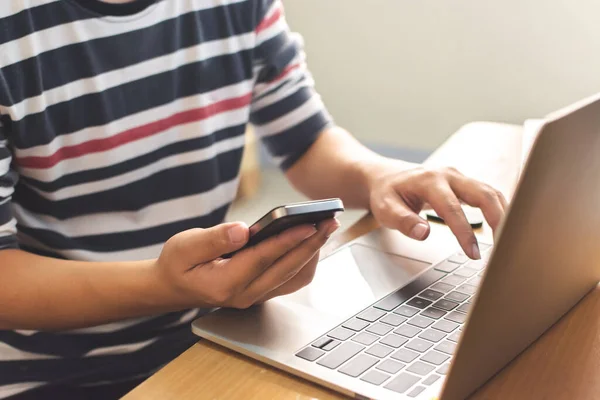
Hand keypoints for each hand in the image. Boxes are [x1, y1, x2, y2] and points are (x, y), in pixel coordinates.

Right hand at [153, 218, 339, 308]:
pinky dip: (305, 261)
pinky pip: (290, 280)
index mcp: (225, 283)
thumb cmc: (177, 264)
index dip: (288, 241)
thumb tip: (243, 230)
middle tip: (330, 222)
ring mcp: (255, 297)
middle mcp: (245, 294)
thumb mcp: (184, 246)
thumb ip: (214, 239)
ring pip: (294, 277)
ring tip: (325, 228)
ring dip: (312, 253)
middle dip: (311, 244)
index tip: (309, 225)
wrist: (171, 288)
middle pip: (287, 269)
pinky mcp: (261, 293)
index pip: (264, 259)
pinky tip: (311, 242)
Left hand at [368, 165, 506, 258]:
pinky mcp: (465, 184)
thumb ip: (403, 221)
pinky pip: (488, 194)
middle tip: (504, 247)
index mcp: (429, 181)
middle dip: (498, 219)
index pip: (452, 208)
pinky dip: (500, 210)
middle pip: (483, 193)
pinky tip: (504, 229)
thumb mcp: (385, 209)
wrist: (387, 178)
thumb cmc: (386, 194)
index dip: (464, 232)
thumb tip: (424, 233)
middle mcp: (448, 175)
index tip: (473, 254)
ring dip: (504, 215)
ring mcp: (459, 178)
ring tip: (508, 242)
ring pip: (491, 192)